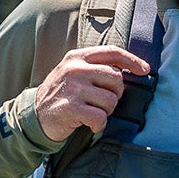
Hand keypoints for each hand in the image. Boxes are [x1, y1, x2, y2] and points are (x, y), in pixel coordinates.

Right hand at [35, 46, 151, 140]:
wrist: (33, 116)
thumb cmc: (60, 95)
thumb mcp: (72, 72)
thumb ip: (94, 67)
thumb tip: (128, 69)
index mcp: (77, 57)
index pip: (112, 52)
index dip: (132, 60)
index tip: (144, 70)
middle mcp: (75, 69)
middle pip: (116, 78)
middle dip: (115, 95)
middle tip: (103, 103)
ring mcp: (72, 88)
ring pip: (111, 100)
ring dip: (106, 111)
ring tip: (92, 112)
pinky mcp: (71, 108)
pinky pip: (100, 117)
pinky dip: (98, 124)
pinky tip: (90, 124)